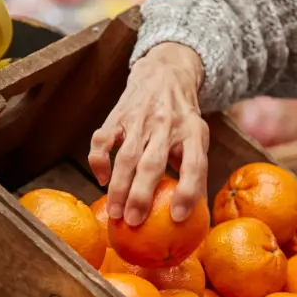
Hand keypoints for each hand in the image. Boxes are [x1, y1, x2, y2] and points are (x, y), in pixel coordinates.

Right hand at [88, 42, 209, 226]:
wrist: (164, 74)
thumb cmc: (182, 120)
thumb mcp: (197, 139)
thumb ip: (197, 173)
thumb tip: (198, 219)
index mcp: (193, 133)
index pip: (194, 164)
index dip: (188, 192)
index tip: (179, 218)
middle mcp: (167, 125)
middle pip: (153, 164)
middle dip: (141, 195)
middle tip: (133, 222)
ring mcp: (140, 119)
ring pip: (126, 156)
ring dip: (118, 186)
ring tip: (114, 213)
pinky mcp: (118, 115)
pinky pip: (102, 140)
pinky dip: (98, 161)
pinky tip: (101, 180)